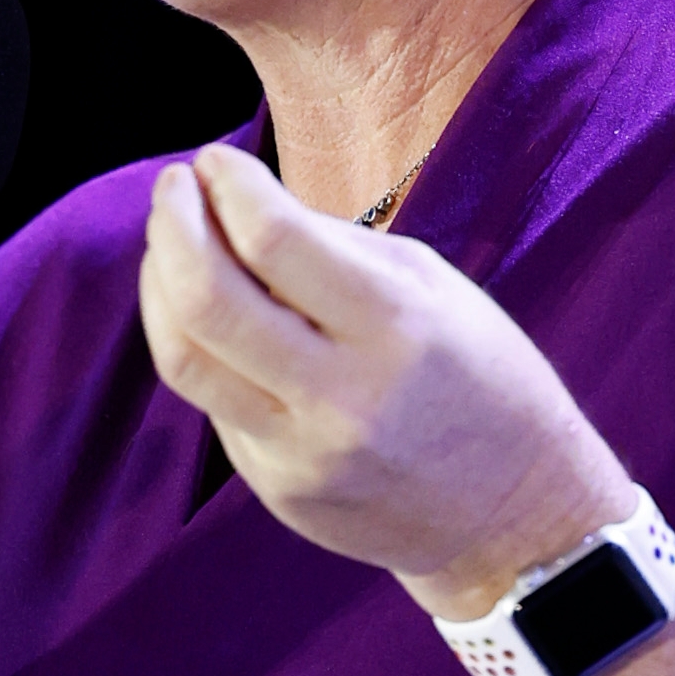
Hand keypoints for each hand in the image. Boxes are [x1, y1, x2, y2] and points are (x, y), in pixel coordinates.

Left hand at [138, 145, 629, 615]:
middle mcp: (341, 396)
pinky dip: (200, 344)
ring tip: (169, 243)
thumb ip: (330, 246)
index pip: (273, 240)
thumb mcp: (428, 284)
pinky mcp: (278, 490)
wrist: (516, 516)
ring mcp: (302, 453)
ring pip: (184, 360)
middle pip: (207, 302)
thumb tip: (236, 205)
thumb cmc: (480, 374)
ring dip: (159, 285)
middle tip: (173, 186)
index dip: (229, 185)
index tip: (216, 158)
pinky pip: (214, 403)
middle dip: (172, 225)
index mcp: (393, 326)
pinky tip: (214, 316)